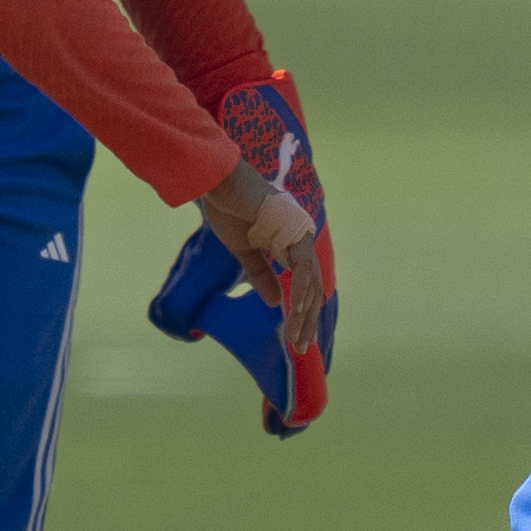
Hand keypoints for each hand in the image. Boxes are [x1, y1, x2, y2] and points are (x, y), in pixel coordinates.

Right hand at [160, 82, 338, 435]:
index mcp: (289, 243)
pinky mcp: (293, 236)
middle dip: (306, 322)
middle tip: (299, 348)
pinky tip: (292, 318)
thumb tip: (274, 302)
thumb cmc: (229, 207)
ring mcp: (300, 237)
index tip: (295, 336)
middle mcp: (300, 240)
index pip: (302, 284)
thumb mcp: (243, 251)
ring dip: (303, 317)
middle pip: (312, 290)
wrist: (218, 182)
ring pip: (310, 286)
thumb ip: (260, 275)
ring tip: (296, 342)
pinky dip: (298, 298)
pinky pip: (302, 274)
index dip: (301, 312)